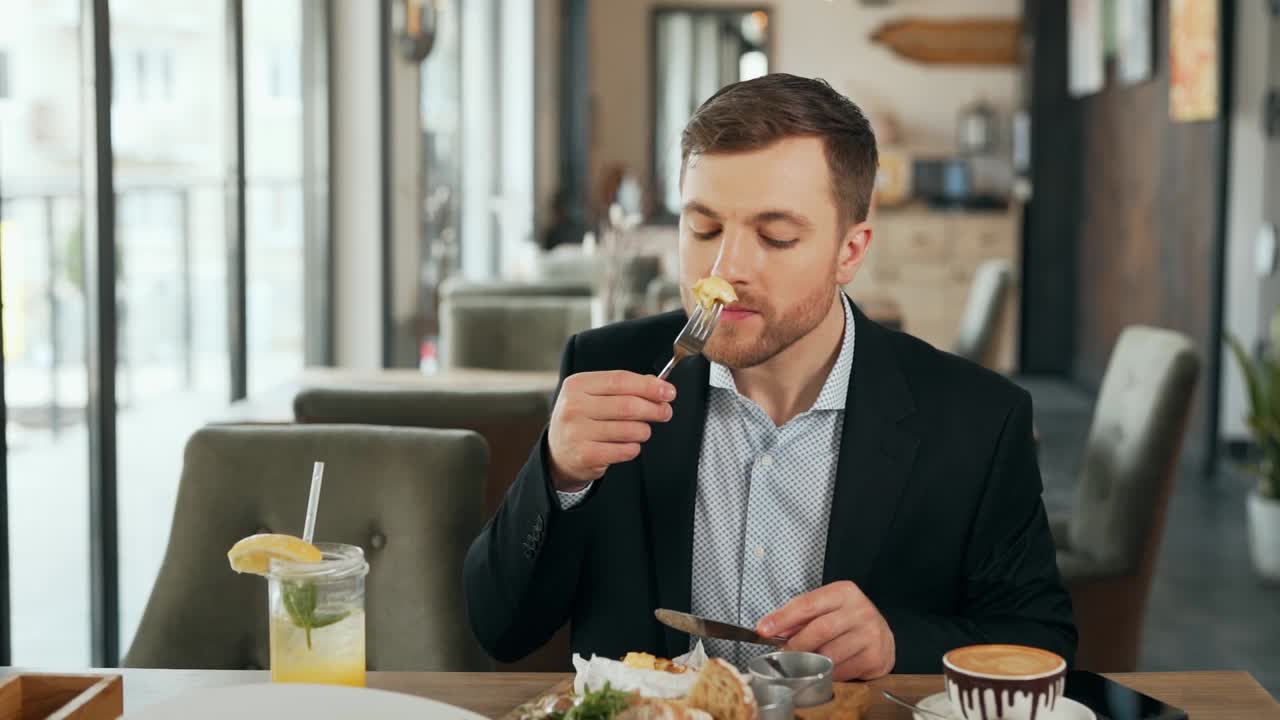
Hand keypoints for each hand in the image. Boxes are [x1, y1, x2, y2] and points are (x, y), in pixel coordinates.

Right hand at [547, 370, 675, 490]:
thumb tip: (656, 384)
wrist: (558, 453)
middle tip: (664, 412)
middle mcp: (574, 406)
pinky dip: (633, 448)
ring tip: (641, 431)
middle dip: (654, 409)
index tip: (668, 391)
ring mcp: (577, 432)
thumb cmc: (581, 420)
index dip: (649, 386)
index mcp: (577, 385)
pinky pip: (625, 450)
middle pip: (628, 405)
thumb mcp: (594, 396)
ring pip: (629, 429)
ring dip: (644, 431)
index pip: (620, 380)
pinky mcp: (585, 455)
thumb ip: (624, 387)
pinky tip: (628, 445)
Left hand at [756, 581, 895, 679]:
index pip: (807, 604)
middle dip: (795, 645)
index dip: (783, 618)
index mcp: (844, 592)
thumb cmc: (846, 620)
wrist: (881, 635)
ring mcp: (870, 635)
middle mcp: (860, 611)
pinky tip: (825, 669)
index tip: (763, 629)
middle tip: (782, 654)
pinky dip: (827, 673)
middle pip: (819, 630)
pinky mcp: (875, 658)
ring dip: (810, 662)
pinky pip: (842, 671)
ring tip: (804, 663)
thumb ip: (800, 616)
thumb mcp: (826, 608)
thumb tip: (770, 628)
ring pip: (829, 654)